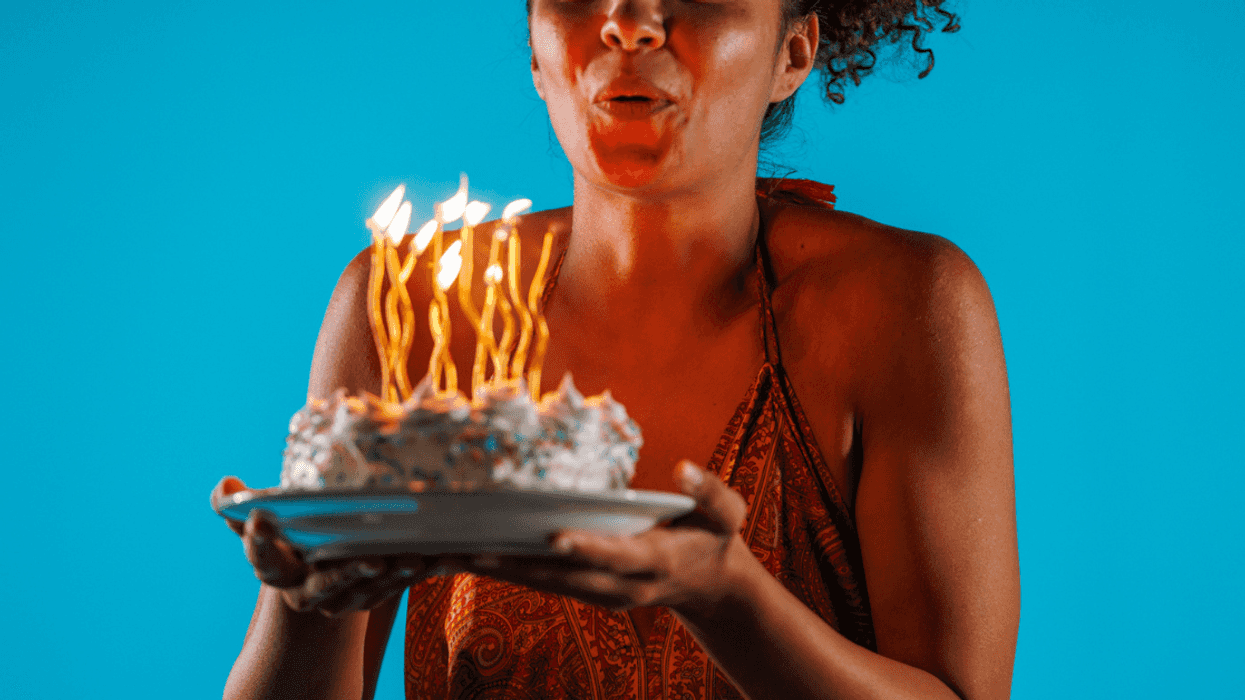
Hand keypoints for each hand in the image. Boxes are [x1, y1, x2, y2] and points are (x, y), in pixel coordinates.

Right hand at [211, 476, 459, 616]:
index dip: (260, 540)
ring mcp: (345, 595)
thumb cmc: (288, 537)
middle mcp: (308, 591)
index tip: (260, 519)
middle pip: (326, 583)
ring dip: (392, 576)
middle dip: (348, 571)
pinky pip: (399, 584)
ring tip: (411, 558)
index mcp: (275, 569)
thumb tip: (224, 488)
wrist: (316, 574)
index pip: (262, 558)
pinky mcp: (377, 592)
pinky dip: (420, 571)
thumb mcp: (261, 521)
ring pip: (369, 589)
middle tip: (370, 557)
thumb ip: (237, 507)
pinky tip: (441, 554)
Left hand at [461, 461, 752, 616]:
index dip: (588, 548)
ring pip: (547, 585)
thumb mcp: (728, 514)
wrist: (710, 586)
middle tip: (472, 551)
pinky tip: (475, 555)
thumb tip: (684, 467)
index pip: (617, 555)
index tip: (555, 537)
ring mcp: (603, 595)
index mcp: (656, 560)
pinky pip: (545, 583)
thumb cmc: (715, 539)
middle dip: (518, 567)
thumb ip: (711, 491)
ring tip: (454, 553)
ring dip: (502, 571)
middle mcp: (623, 585)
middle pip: (565, 579)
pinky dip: (511, 571)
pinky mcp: (588, 592)